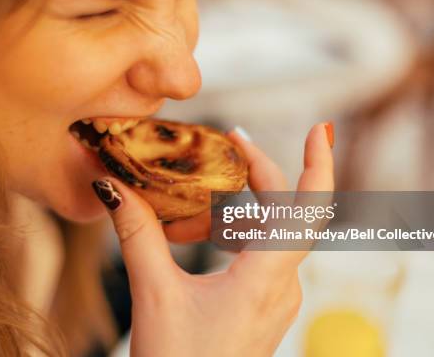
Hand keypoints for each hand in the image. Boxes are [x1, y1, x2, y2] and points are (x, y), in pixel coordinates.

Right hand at [91, 123, 333, 355]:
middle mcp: (282, 286)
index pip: (308, 213)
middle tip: (229, 140)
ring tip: (196, 191)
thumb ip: (137, 235)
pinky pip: (260, 253)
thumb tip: (113, 186)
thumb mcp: (154, 294)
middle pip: (285, 211)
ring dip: (237, 206)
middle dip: (258, 171)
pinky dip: (233, 232)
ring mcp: (277, 297)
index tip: (320, 129)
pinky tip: (199, 231)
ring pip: (269, 232)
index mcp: (265, 280)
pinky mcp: (265, 304)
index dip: (319, 166)